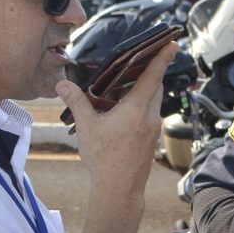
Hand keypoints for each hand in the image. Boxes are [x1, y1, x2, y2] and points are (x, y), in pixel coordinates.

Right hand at [55, 42, 178, 201]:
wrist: (119, 189)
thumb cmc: (104, 158)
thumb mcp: (86, 127)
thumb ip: (76, 102)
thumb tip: (62, 84)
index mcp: (137, 108)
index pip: (153, 76)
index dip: (162, 57)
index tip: (172, 43)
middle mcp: (150, 116)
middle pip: (155, 86)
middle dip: (149, 72)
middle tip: (139, 62)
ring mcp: (154, 128)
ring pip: (153, 101)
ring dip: (144, 91)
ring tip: (124, 87)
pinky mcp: (152, 139)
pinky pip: (150, 115)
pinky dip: (141, 106)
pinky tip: (123, 112)